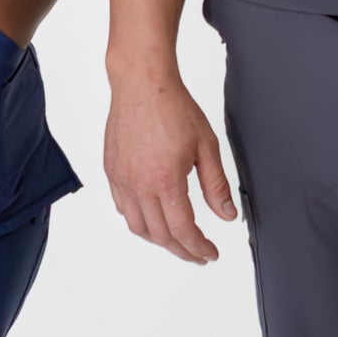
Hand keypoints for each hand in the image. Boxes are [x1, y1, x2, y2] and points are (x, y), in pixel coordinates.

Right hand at [105, 71, 237, 265]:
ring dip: (158, 239)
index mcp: (165, 180)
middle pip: (160, 235)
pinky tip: (152, 217)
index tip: (209, 253)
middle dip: (182, 250)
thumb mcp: (206, 146)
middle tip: (198, 253)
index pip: (183, 230)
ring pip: (137, 226)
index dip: (198, 248)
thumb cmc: (172, 107)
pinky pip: (122, 208)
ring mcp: (121, 179)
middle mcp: (139, 185)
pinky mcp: (111, 171)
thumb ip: (216, 185)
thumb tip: (226, 214)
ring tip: (177, 240)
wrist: (141, 83)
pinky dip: (138, 221)